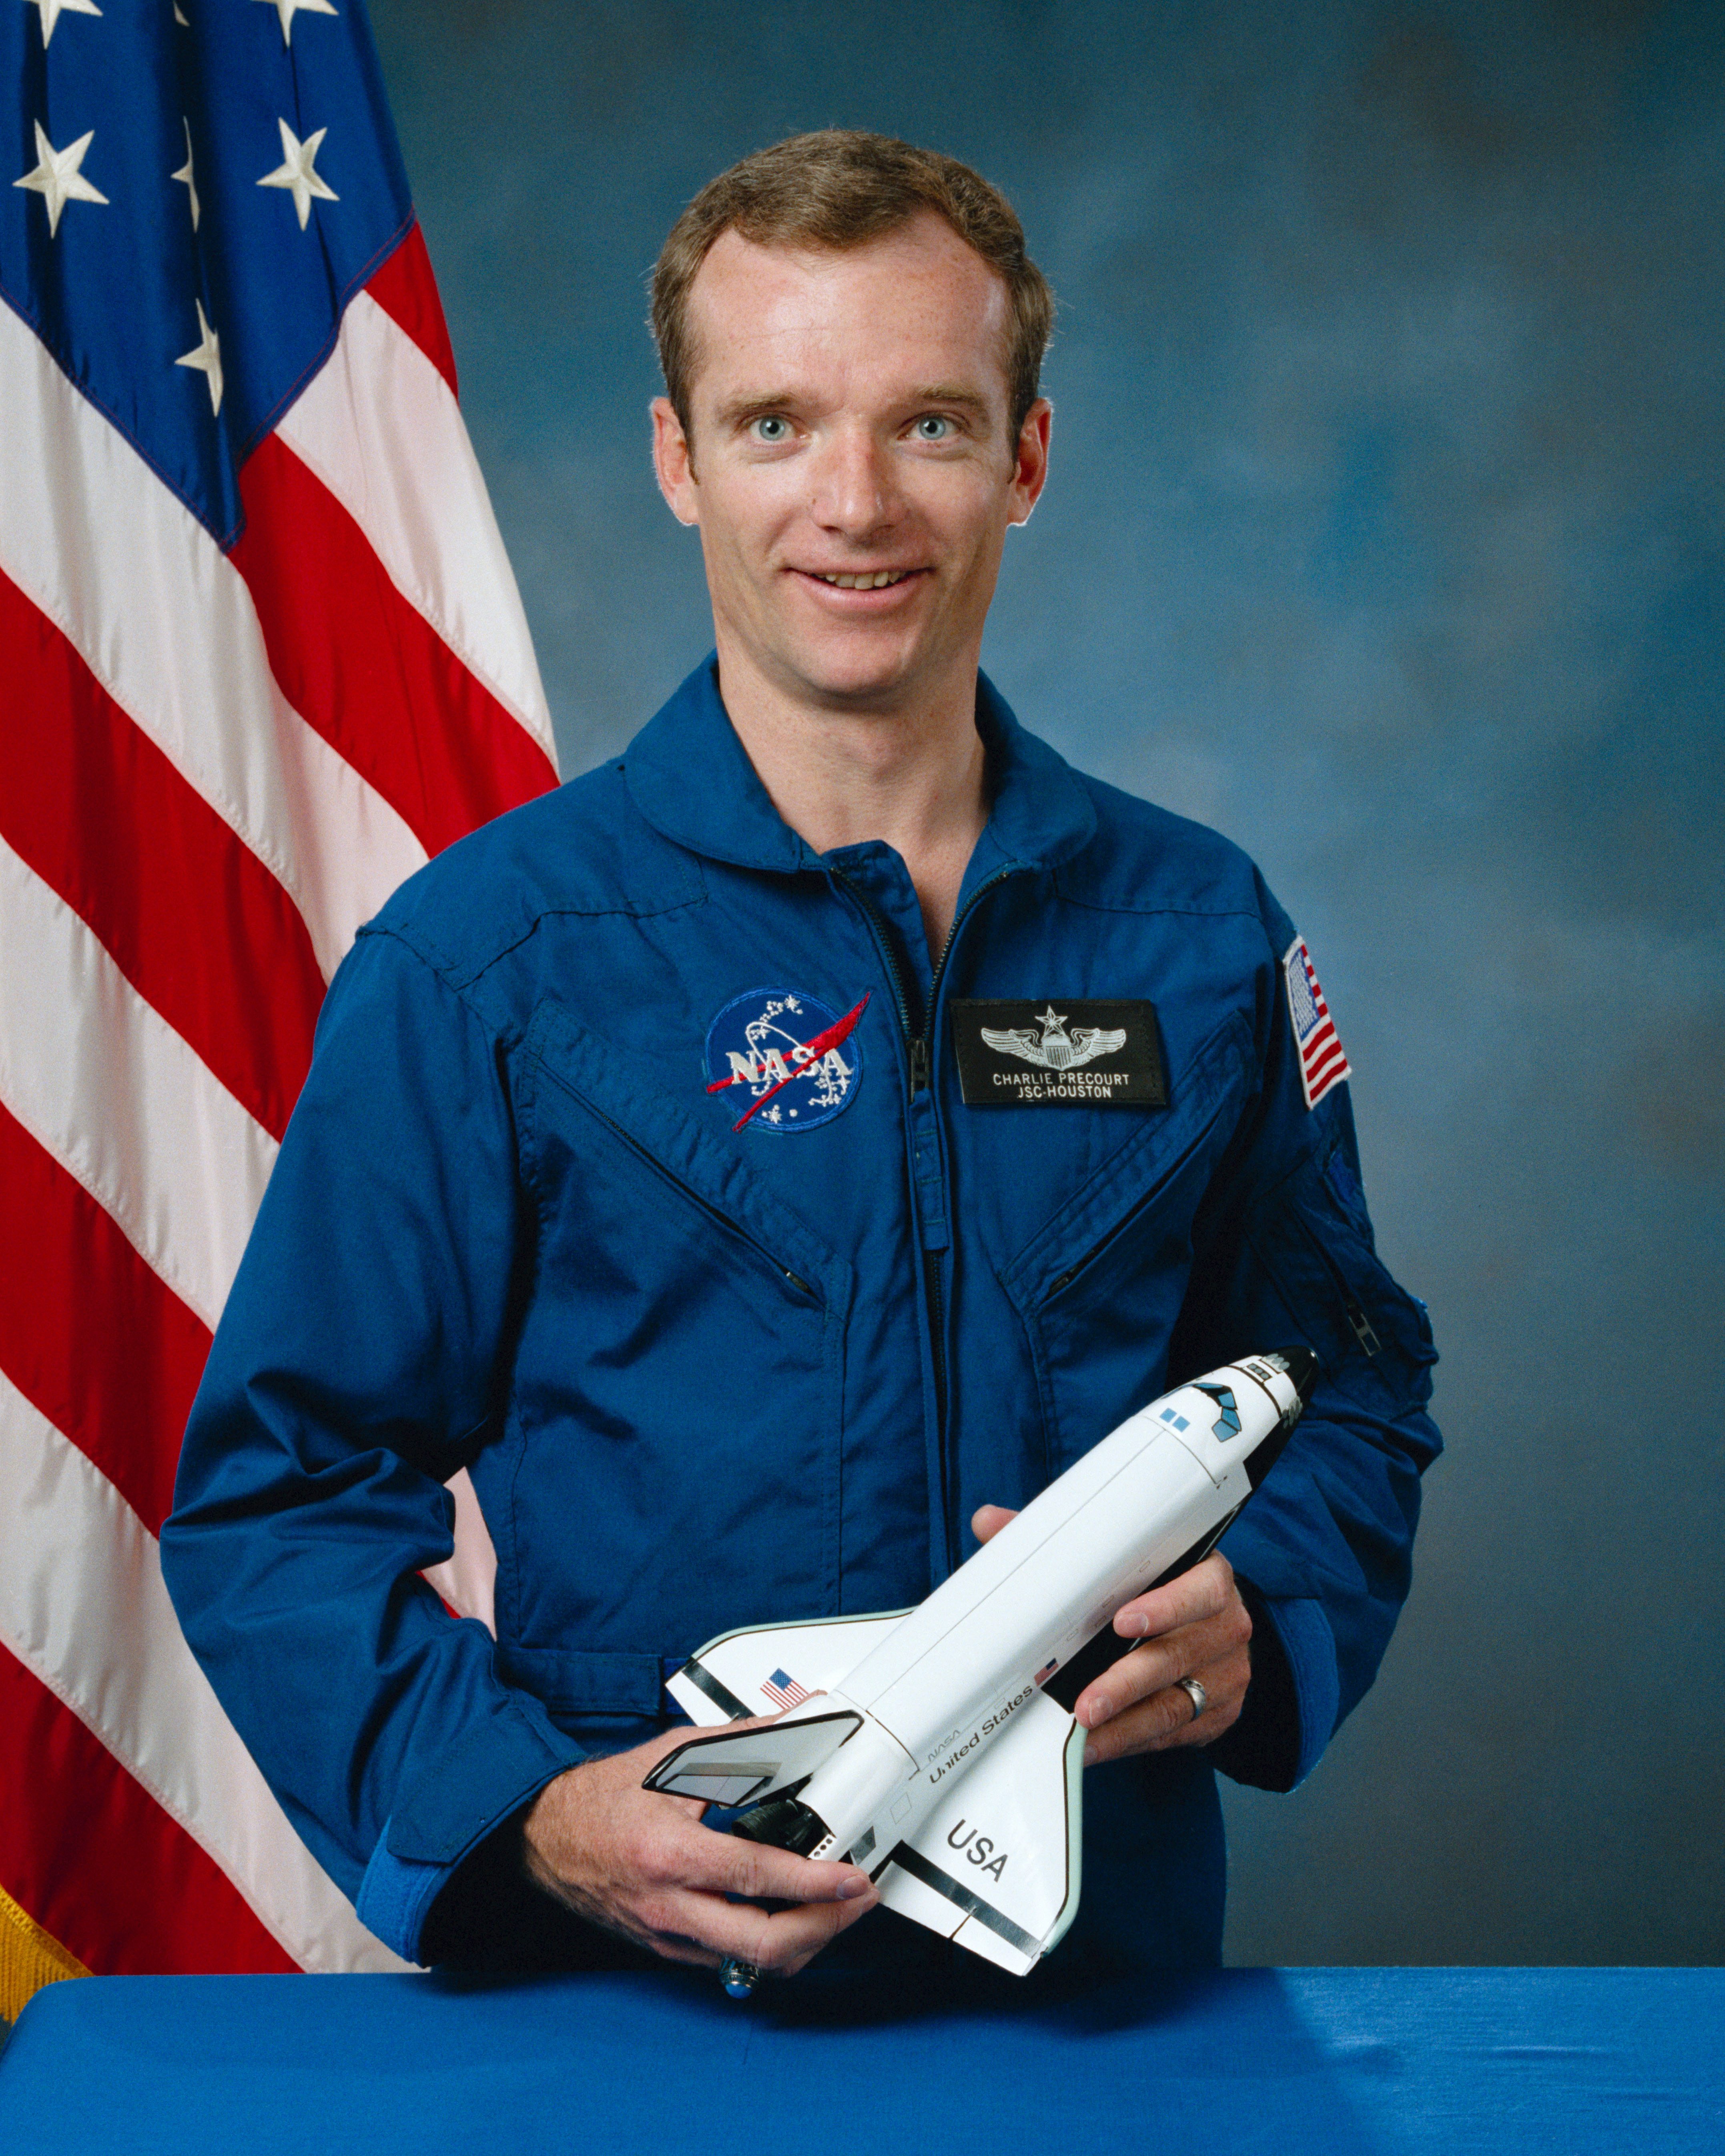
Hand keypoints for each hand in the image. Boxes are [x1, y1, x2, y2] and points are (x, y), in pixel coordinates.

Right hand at [521, 1721, 877, 1977]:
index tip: (852, 1878)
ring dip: (805, 1942)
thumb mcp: (670, 1757)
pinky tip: (791, 1921)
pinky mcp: (665, 1948)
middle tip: (857, 1901)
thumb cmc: (601, 1798)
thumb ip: (739, 1744)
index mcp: (670, 1854)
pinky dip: (769, 1948)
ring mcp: (667, 1934)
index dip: (814, 1882)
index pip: (757, 1877)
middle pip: (764, 1943)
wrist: (544, 1836)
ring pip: (752, 1963)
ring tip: (836, 1911)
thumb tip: (792, 1725)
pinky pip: (729, 1962)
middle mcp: (669, 1905)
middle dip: (826, 1927)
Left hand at [971, 1506, 1251, 1766]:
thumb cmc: (1155, 1586)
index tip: (1123, 1620)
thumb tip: (991, 1522)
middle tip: (1085, 1703)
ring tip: (1082, 1733)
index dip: (1166, 1605)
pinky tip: (1096, 1746)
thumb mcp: (1127, 1559)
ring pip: (1174, 1703)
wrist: (1209, 1629)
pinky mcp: (1218, 1712)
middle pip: (1177, 1655)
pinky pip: (1174, 1732)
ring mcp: (1225, 1673)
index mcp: (1208, 1578)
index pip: (1201, 1589)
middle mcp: (1225, 1626)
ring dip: (1123, 1723)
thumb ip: (1064, 1542)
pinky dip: (1130, 1740)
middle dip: (1126, 1683)